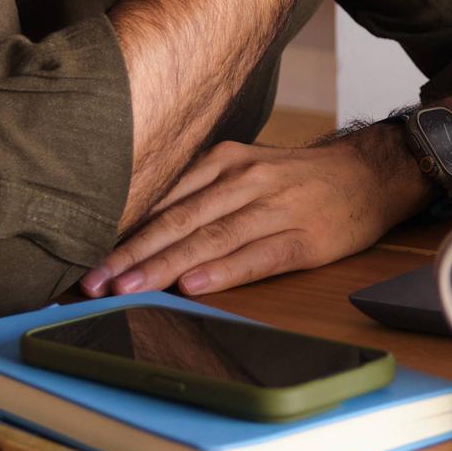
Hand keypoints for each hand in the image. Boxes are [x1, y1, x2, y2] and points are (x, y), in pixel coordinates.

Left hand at [78, 134, 426, 298]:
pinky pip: (257, 255)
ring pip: (210, 238)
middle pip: (179, 219)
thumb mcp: (244, 171)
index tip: (84, 258)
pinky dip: (224, 271)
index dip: (122, 231)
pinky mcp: (303, 238)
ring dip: (166, 265)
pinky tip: (195, 285)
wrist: (367, 174)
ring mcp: (274, 208)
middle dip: (131, 253)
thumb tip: (139, 231)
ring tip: (130, 288)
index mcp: (224, 162)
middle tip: (93, 281)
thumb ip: (198, 195)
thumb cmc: (296, 180)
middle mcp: (244, 180)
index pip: (162, 199)